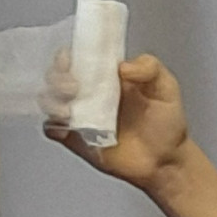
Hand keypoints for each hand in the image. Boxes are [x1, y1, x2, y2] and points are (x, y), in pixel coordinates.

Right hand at [43, 54, 190, 191]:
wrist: (165, 161)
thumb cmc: (166, 123)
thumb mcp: (166, 87)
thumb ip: (150, 68)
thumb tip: (122, 66)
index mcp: (107, 75)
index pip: (78, 57)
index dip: (68, 55)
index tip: (70, 60)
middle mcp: (90, 93)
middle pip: (57, 76)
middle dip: (57, 78)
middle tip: (73, 87)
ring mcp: (81, 116)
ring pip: (50, 101)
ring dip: (51, 101)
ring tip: (68, 110)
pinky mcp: (76, 140)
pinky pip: (53, 129)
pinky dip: (52, 126)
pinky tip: (63, 128)